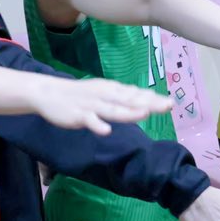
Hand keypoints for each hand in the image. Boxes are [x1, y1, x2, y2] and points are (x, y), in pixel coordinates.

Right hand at [33, 76, 169, 135]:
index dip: (152, 98)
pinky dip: (97, 125)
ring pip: (112, 109)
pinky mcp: (77, 115)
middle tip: (168, 105)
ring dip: (128, 112)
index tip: (171, 102)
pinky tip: (106, 131)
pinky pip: (88, 120)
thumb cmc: (80, 95)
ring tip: (144, 114)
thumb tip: (147, 99)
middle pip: (129, 100)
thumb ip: (124, 98)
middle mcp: (105, 95)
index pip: (135, 94)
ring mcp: (91, 105)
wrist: (48, 93)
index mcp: (112, 89)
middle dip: (149, 103)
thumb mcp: (104, 92)